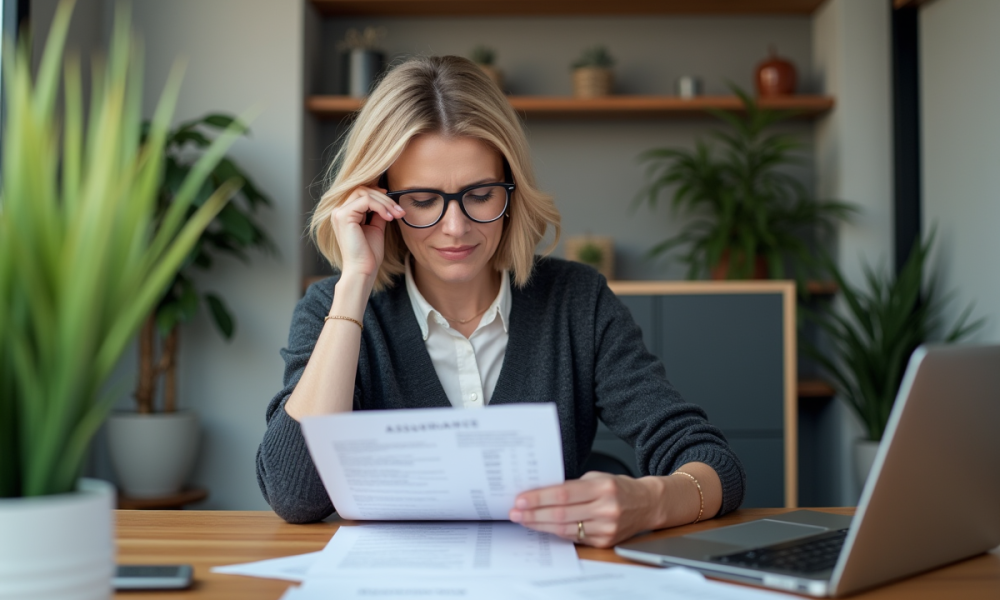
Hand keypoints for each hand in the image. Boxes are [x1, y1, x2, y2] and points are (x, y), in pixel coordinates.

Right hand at [329, 185, 405, 278]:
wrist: (363, 270)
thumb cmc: (369, 253)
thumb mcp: (375, 227)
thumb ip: (377, 213)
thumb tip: (386, 200)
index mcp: (345, 214)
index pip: (361, 193)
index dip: (379, 196)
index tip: (395, 206)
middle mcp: (338, 211)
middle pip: (363, 190)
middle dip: (385, 198)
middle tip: (400, 211)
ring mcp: (339, 213)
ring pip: (365, 193)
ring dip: (385, 202)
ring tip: (396, 215)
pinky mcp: (343, 216)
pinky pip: (366, 200)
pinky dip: (380, 207)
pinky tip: (388, 218)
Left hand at [508, 472, 663, 547]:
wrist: (647, 504)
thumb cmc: (619, 488)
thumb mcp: (597, 478)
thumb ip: (572, 486)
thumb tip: (541, 493)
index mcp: (603, 487)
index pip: (564, 493)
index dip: (540, 498)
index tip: (521, 499)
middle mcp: (606, 508)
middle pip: (562, 514)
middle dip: (534, 514)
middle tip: (515, 512)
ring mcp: (606, 528)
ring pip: (566, 529)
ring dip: (540, 525)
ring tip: (524, 520)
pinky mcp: (605, 541)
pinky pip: (574, 538)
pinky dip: (556, 532)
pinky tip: (543, 527)